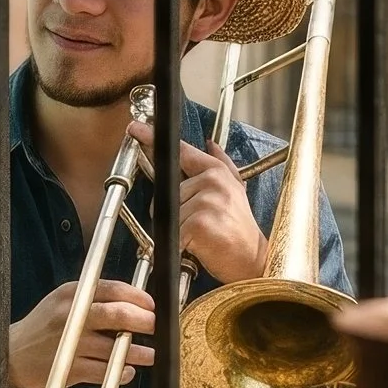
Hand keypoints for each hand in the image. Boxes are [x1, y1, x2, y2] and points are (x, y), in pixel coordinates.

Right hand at [7, 279, 156, 387]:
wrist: (11, 355)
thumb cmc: (43, 327)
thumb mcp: (63, 302)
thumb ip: (94, 299)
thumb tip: (134, 302)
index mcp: (71, 295)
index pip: (113, 289)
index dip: (139, 297)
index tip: (152, 306)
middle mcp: (71, 317)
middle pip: (118, 315)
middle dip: (145, 321)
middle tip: (155, 326)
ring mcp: (71, 344)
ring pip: (116, 348)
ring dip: (139, 352)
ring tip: (149, 354)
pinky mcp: (70, 369)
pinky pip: (105, 372)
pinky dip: (121, 372)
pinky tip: (126, 370)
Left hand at [128, 124, 267, 283]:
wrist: (252, 259)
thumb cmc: (239, 228)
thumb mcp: (235, 190)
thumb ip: (222, 164)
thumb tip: (210, 143)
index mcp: (216, 171)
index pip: (181, 151)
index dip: (153, 139)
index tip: (135, 129)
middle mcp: (212, 181)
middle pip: (168, 193)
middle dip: (175, 211)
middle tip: (201, 223)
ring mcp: (206, 201)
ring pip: (169, 214)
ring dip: (179, 229)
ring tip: (202, 234)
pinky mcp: (199, 222)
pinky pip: (173, 232)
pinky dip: (181, 243)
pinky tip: (200, 244)